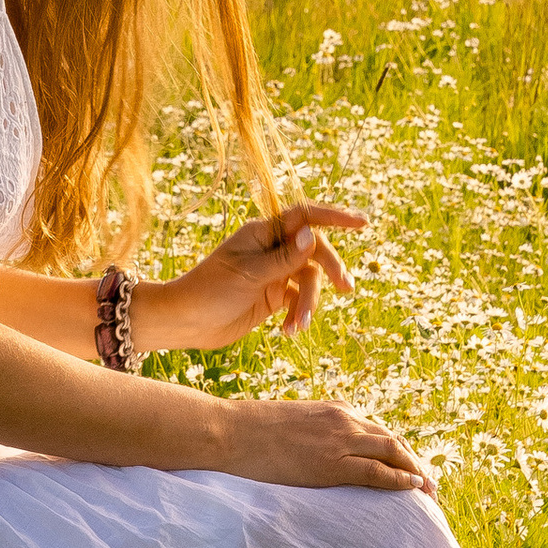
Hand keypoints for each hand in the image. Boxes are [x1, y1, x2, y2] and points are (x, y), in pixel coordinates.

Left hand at [162, 201, 364, 351]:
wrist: (185, 323)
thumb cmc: (209, 290)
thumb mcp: (249, 274)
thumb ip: (284, 258)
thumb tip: (313, 235)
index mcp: (262, 232)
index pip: (304, 216)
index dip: (334, 217)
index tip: (362, 223)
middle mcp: (271, 249)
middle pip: (315, 250)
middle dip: (330, 269)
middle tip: (346, 288)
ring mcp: (274, 273)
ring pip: (309, 280)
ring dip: (308, 304)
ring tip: (298, 325)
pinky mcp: (273, 296)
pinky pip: (298, 301)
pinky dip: (297, 315)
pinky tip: (288, 331)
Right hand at [214, 399, 434, 493]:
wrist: (229, 431)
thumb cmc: (251, 432)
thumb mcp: (293, 425)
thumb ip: (316, 434)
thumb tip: (321, 454)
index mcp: (335, 409)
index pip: (378, 431)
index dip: (399, 452)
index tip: (411, 469)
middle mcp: (344, 420)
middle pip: (393, 440)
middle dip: (415, 463)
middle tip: (430, 485)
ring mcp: (339, 440)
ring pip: (393, 452)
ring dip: (415, 472)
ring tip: (429, 493)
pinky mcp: (331, 463)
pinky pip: (377, 471)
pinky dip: (399, 480)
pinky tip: (413, 488)